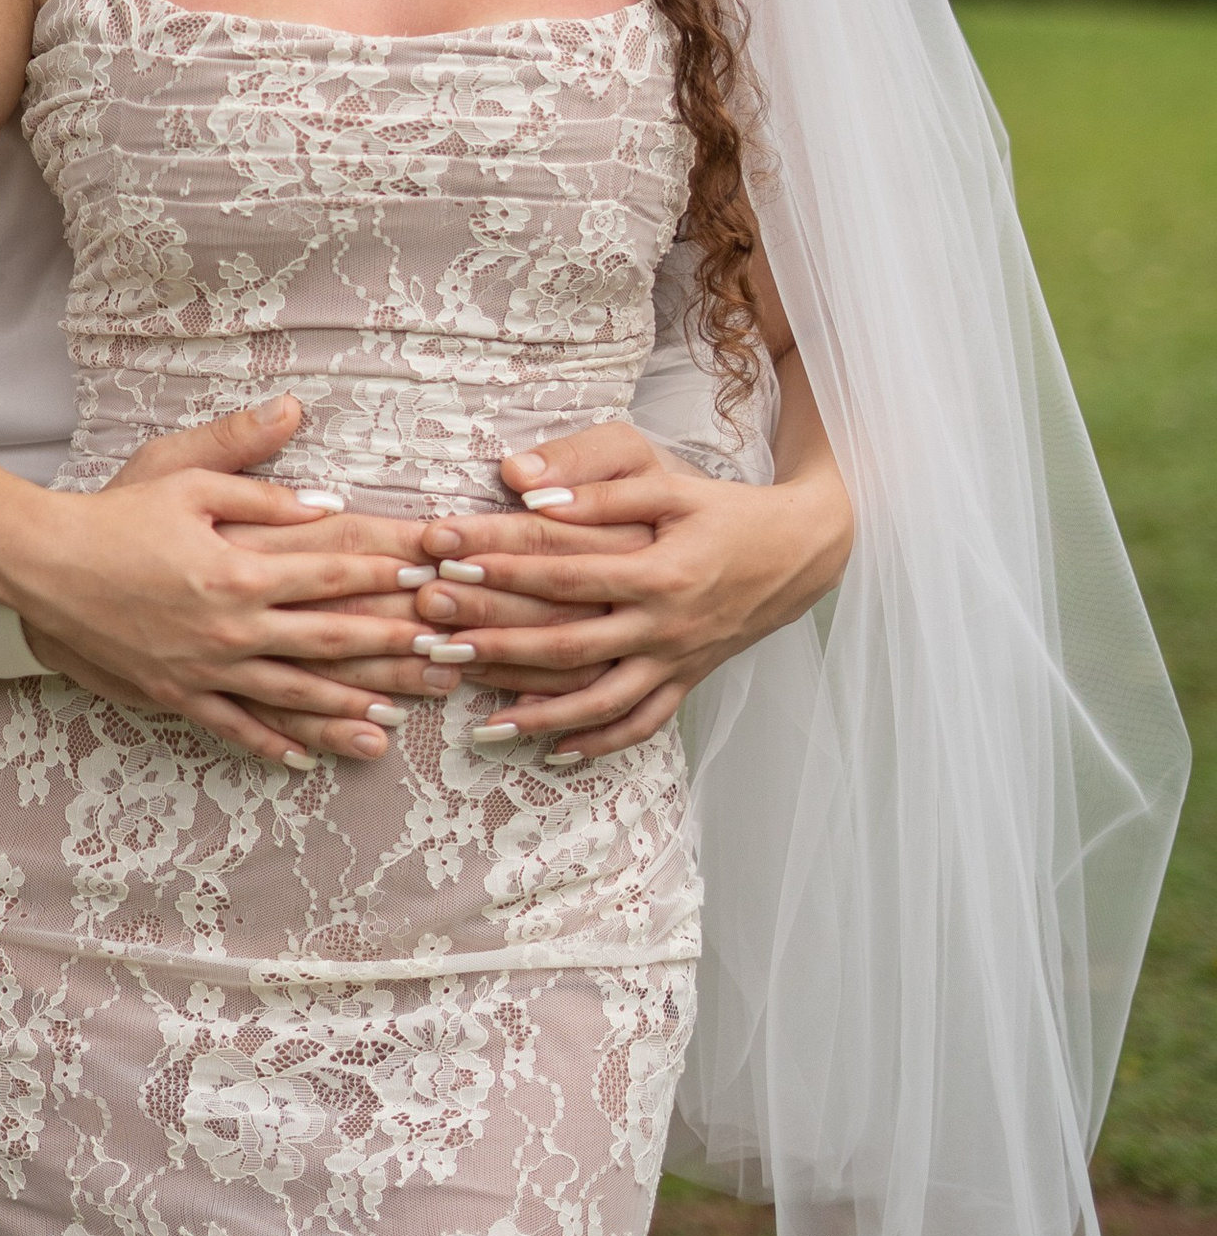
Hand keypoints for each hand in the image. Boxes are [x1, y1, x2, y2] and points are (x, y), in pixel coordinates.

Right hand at [12, 396, 435, 769]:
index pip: (329, 572)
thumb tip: (325, 497)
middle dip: (389, 645)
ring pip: (291, 694)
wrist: (43, 566)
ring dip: (347, 705)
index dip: (384, 573)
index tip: (428, 575)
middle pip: (326, 640)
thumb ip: (256, 481)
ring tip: (396, 715)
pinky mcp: (175, 694)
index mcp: (238, 569)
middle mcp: (230, 626)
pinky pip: (233, 726)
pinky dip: (272, 743)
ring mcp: (204, 668)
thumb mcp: (184, 477)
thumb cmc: (115, 513)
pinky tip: (307, 756)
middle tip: (438, 653)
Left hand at [397, 416, 852, 761]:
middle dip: (497, 646)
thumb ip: (601, 487)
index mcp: (660, 571)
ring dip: (540, 715)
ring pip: (601, 701)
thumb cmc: (724, 509)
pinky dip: (599, 742)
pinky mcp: (687, 682)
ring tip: (481, 724)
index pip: (566, 574)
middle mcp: (667, 626)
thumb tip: (529, 490)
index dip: (503, 569)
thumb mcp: (670, 483)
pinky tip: (554, 752)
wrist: (800, 553)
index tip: (446, 563)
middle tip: (434, 646)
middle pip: (569, 645)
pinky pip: (642, 724)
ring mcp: (677, 662)